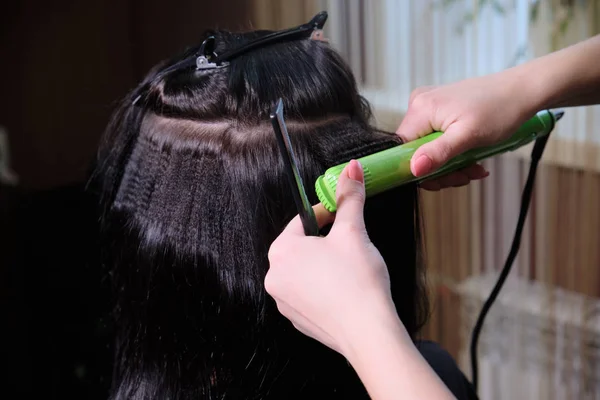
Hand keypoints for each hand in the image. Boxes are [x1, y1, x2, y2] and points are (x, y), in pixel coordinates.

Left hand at [265, 160, 406, 356]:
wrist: (368, 331)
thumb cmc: (358, 280)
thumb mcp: (353, 231)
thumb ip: (350, 198)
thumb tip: (351, 169)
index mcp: (282, 250)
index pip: (302, 220)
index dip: (326, 212)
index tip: (343, 212)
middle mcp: (275, 276)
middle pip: (301, 246)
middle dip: (325, 239)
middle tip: (349, 239)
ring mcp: (284, 301)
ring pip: (305, 270)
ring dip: (324, 263)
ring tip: (349, 266)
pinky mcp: (297, 320)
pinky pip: (308, 293)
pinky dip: (324, 287)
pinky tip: (344, 289)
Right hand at [396, 72, 533, 189]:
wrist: (523, 91)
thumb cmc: (501, 109)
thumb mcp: (469, 136)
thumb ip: (439, 152)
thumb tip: (414, 169)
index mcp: (420, 108)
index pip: (401, 150)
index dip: (416, 170)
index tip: (440, 180)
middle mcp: (419, 105)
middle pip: (414, 151)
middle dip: (439, 170)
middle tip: (465, 175)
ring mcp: (429, 107)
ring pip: (426, 149)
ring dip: (449, 165)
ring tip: (473, 168)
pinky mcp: (439, 111)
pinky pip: (436, 140)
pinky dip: (452, 154)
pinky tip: (472, 158)